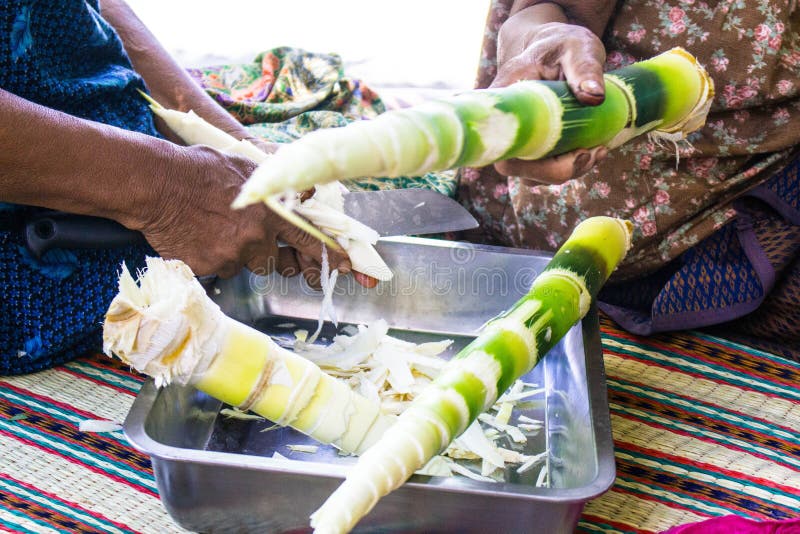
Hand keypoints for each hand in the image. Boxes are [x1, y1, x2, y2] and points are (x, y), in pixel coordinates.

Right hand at [138, 144, 350, 279]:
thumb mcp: (245, 168)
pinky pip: (219, 271)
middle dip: (262, 253)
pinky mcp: (210, 267)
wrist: (158, 183)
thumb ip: (273, 186)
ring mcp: (233, 254)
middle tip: (241, 235)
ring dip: (234, 255)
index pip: (308, 239)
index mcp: (270, 211)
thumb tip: (299, 193)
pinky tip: (197, 237)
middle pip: (274, 262)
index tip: (346, 268)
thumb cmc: (199, 169)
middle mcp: (257, 236)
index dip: (328, 256)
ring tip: (212, 230)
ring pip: (244, 266)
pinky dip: (211, 258)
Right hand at [492, 5, 608, 183]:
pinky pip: (545, 171)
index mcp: (505, 95)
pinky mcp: (532, 149)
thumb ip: (585, 68)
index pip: (500, 140)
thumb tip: (594, 97)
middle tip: (591, 154)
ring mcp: (517, 139)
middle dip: (554, 171)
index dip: (526, 159)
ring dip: (567, 171)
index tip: (571, 151)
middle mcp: (505, 123)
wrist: (557, 50)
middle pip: (512, 165)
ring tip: (598, 150)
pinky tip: (594, 151)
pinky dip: (571, 168)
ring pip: (531, 174)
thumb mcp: (578, 48)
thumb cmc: (563, 46)